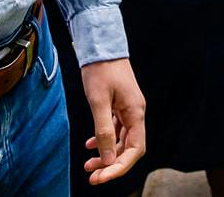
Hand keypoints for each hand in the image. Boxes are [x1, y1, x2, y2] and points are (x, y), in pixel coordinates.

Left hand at [78, 57, 145, 184]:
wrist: (101, 45)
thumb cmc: (100, 70)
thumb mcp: (99, 101)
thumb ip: (105, 131)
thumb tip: (108, 159)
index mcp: (135, 112)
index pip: (134, 150)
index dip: (119, 167)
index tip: (101, 177)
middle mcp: (135, 113)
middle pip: (129, 148)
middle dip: (111, 164)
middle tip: (92, 175)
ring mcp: (128, 109)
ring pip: (121, 140)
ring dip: (107, 154)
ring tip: (88, 164)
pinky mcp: (120, 105)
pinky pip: (116, 129)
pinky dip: (105, 139)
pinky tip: (91, 144)